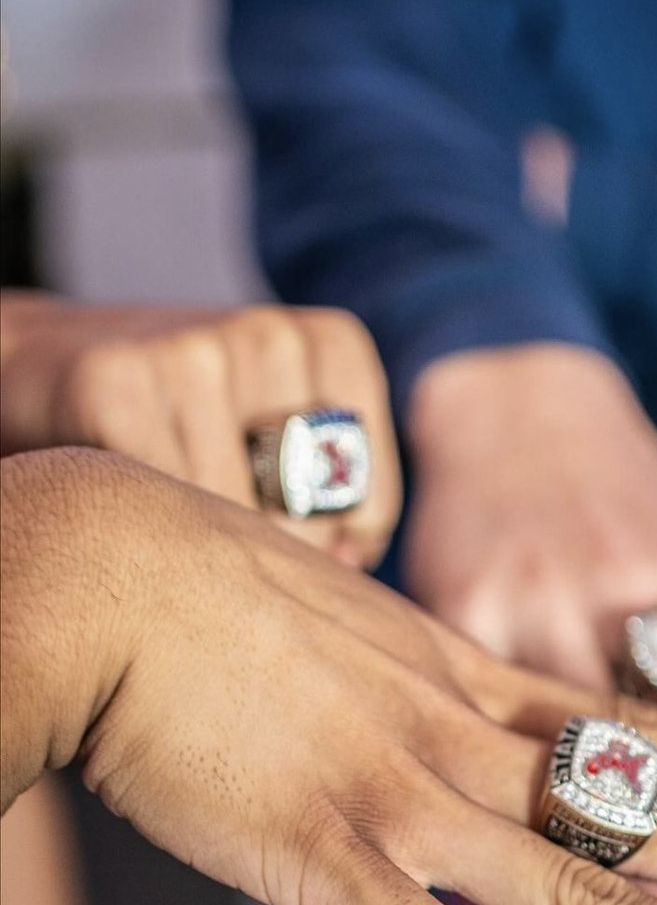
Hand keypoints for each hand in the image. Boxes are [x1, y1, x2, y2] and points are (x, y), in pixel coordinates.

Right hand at [0, 292, 400, 566]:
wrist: (42, 366)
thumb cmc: (178, 420)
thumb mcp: (273, 435)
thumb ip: (328, 494)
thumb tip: (348, 568)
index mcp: (327, 343)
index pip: (366, 495)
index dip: (330, 550)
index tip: (285, 551)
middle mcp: (270, 336)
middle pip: (307, 514)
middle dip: (272, 560)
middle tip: (223, 552)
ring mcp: (195, 352)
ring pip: (235, 519)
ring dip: (206, 556)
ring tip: (175, 533)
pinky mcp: (118, 380)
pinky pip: (164, 509)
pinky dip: (150, 539)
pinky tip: (132, 519)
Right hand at [2, 448, 656, 904]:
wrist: (123, 574)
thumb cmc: (228, 588)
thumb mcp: (366, 622)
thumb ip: (430, 682)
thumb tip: (477, 714)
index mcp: (474, 682)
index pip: (640, 722)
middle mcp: (468, 743)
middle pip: (653, 807)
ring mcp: (408, 801)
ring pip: (586, 884)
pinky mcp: (328, 856)